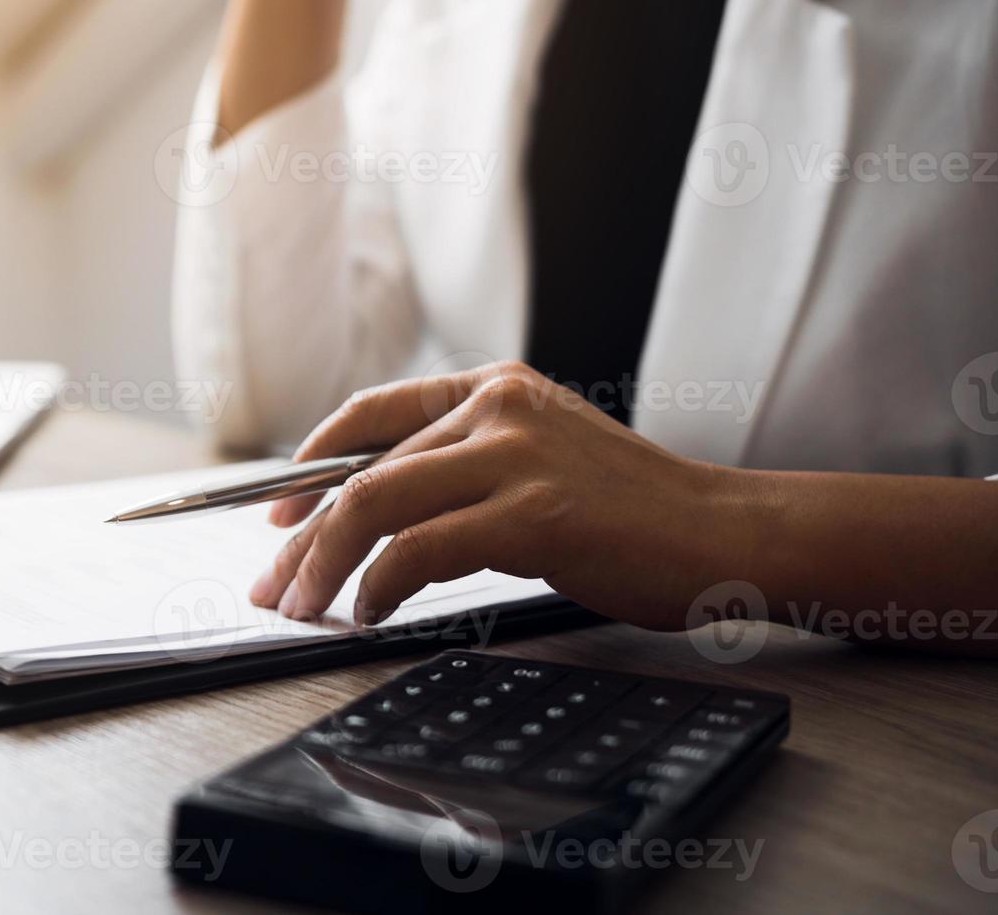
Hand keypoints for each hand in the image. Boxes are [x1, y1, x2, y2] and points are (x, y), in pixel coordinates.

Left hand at [249, 362, 756, 629]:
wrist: (723, 533)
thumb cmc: (632, 513)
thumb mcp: (540, 463)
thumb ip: (467, 470)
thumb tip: (376, 515)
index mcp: (496, 386)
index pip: (372, 413)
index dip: (310, 463)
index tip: (277, 515)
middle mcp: (498, 405)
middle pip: (362, 469)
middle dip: (303, 535)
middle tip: (274, 584)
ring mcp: (516, 455)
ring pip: (376, 503)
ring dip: (325, 564)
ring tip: (305, 606)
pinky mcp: (533, 512)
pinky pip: (420, 548)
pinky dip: (381, 585)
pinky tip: (373, 611)